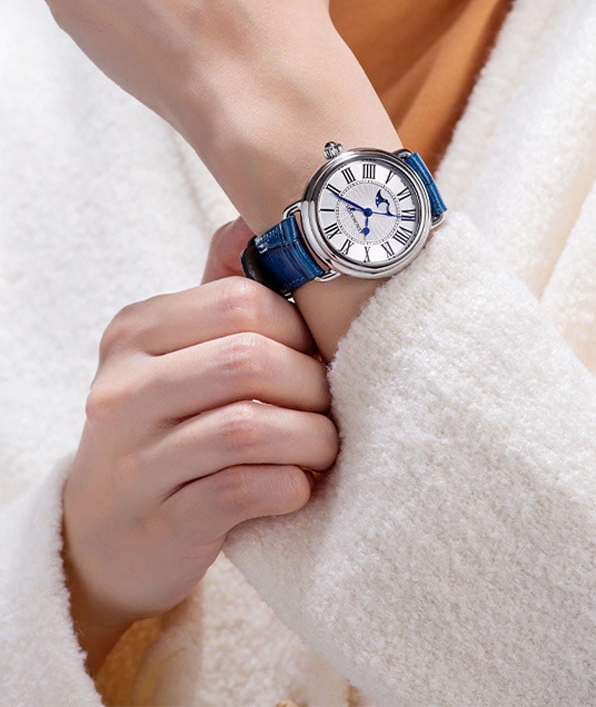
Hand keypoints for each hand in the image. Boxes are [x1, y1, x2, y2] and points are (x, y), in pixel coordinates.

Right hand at [62, 216, 336, 672]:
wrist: (107, 533)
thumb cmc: (162, 426)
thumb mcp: (175, 353)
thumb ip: (217, 294)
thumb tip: (251, 221)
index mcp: (134, 332)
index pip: (240, 301)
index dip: (298, 327)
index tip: (315, 353)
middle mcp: (123, 389)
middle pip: (248, 360)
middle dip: (310, 384)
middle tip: (329, 405)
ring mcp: (135, 458)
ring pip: (248, 428)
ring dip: (310, 438)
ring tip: (323, 447)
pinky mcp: (160, 521)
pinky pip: (244, 491)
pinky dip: (290, 485)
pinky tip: (298, 486)